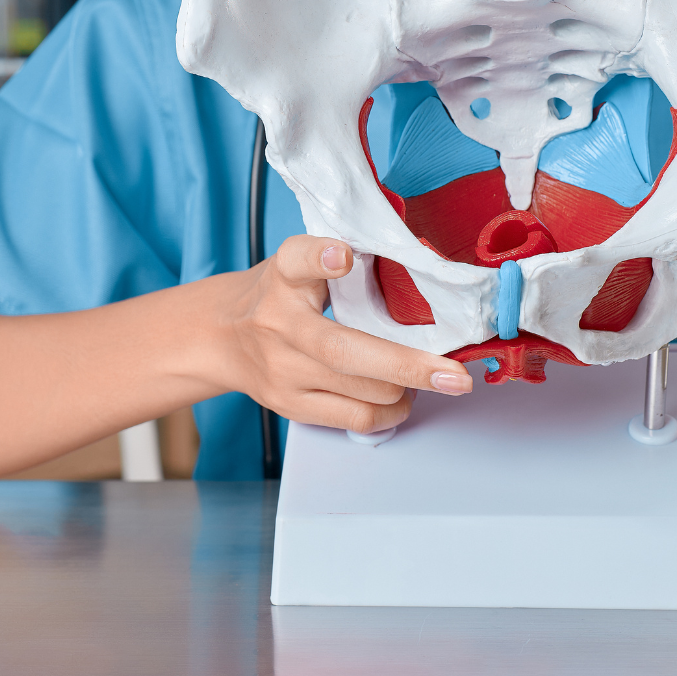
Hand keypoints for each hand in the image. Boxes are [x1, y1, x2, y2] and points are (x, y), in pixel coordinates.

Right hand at [221, 235, 471, 433]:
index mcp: (285, 276)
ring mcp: (282, 371)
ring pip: (360, 392)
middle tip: (455, 375)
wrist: (221, 336)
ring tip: (424, 379)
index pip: (297, 260)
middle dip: (409, 366)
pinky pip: (353, 419)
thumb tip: (411, 264)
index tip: (343, 256)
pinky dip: (388, 412)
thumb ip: (339, 259)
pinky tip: (400, 398)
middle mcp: (280, 323)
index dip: (322, 257)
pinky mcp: (288, 405)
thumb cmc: (280, 294)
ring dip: (405, 389)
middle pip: (345, 350)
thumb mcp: (299, 262)